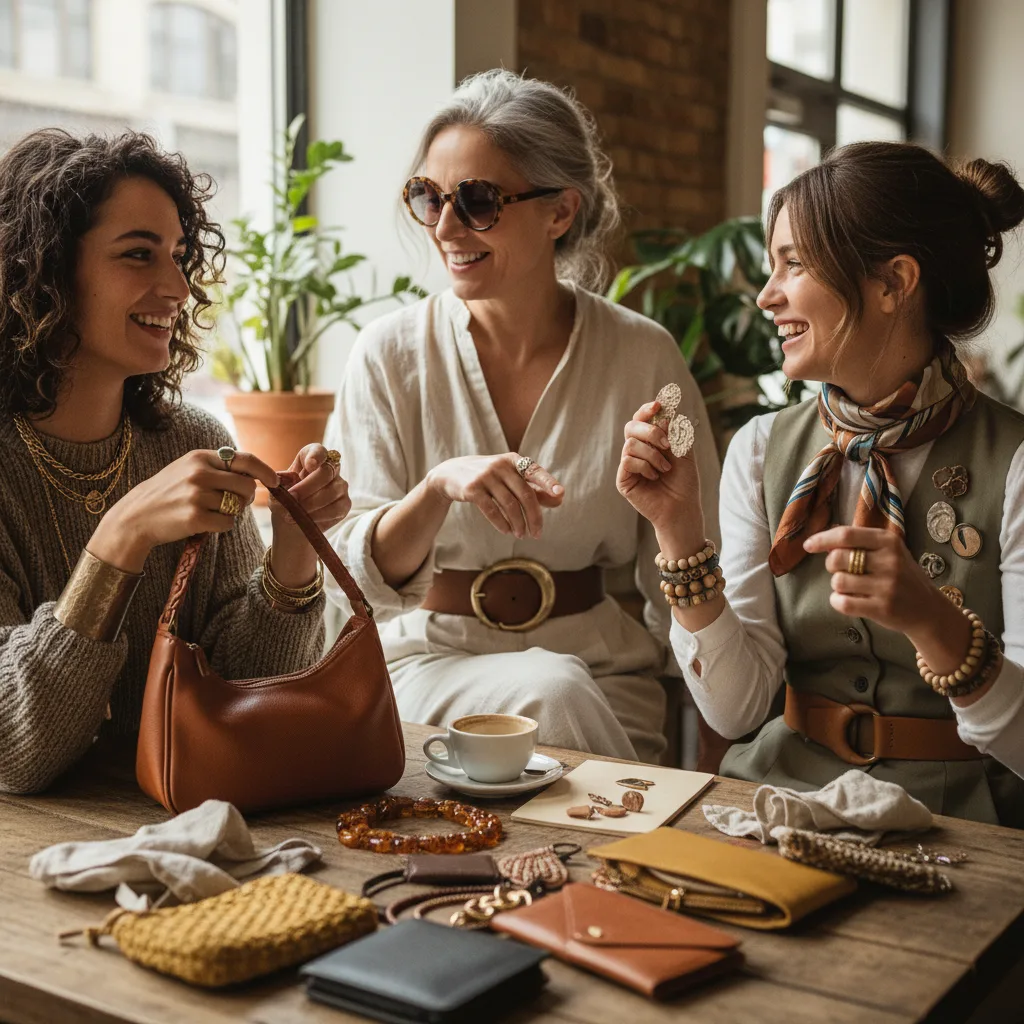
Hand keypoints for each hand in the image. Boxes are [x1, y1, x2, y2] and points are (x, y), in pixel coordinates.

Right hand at [89, 449, 277, 572]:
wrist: (136, 516)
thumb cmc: (169, 492)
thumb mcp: (189, 469)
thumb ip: (219, 467)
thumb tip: (256, 471)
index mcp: (200, 457)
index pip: (245, 460)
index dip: (265, 471)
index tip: (275, 481)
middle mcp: (199, 473)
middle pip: (247, 486)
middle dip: (248, 497)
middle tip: (236, 503)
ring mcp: (196, 496)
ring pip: (238, 507)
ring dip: (232, 512)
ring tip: (212, 511)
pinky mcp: (194, 518)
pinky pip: (228, 524)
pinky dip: (222, 526)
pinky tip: (205, 523)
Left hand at [270, 444, 351, 532]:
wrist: (291, 524)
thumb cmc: (284, 502)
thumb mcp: (276, 492)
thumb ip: (280, 484)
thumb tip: (290, 479)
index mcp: (311, 458)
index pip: (318, 451)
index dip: (316, 456)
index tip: (309, 465)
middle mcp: (330, 469)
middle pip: (326, 472)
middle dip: (308, 487)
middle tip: (292, 498)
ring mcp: (340, 486)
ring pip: (331, 492)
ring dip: (311, 504)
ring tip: (293, 514)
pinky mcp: (345, 504)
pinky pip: (335, 508)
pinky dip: (319, 515)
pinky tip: (306, 520)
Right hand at [425, 453, 563, 538]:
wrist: (451, 474)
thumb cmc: (489, 478)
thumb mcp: (510, 478)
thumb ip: (535, 488)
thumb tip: (560, 499)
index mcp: (514, 460)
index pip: (535, 472)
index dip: (548, 483)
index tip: (560, 494)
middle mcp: (501, 465)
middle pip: (525, 494)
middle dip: (534, 517)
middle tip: (537, 534)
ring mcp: (485, 476)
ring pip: (509, 504)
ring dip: (518, 523)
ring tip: (521, 535)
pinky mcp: (472, 489)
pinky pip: (491, 510)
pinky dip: (501, 523)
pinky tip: (507, 531)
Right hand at [616, 401, 704, 552]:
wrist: (683, 508)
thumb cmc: (684, 482)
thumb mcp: (684, 452)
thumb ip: (674, 432)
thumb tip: (662, 416)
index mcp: (650, 442)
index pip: (642, 419)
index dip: (647, 410)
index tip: (659, 405)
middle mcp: (636, 451)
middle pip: (631, 426)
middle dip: (650, 431)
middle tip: (667, 444)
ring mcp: (628, 465)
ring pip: (630, 444)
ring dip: (653, 455)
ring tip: (665, 469)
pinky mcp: (623, 479)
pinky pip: (628, 461)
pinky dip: (645, 466)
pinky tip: (654, 477)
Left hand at [804, 525, 970, 670]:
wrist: (927, 609)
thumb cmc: (900, 576)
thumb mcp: (888, 551)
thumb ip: (861, 542)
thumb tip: (824, 537)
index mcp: (888, 541)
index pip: (846, 534)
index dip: (822, 539)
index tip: (808, 545)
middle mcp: (889, 561)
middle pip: (837, 558)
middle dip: (831, 565)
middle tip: (841, 570)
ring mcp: (886, 586)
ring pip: (838, 581)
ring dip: (837, 586)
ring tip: (851, 588)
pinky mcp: (882, 608)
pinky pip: (843, 602)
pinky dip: (837, 601)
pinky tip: (846, 601)